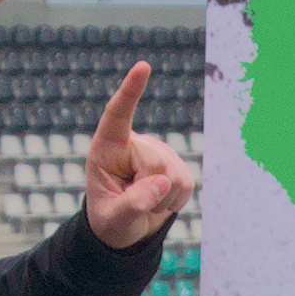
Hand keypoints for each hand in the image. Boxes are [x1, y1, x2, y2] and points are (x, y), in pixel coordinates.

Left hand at [81, 62, 196, 246]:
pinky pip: (187, 184)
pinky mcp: (177, 165)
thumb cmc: (110, 220)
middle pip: (156, 163)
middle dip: (150, 190)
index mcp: (107, 147)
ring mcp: (158, 152)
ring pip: (175, 176)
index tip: (143, 67)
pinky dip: (175, 201)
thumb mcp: (113, 218)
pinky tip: (159, 200)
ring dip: (162, 199)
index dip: (131, 91)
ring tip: (145, 202)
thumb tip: (162, 183)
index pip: (118, 115)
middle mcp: (134, 143)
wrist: (125, 228)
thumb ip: (132, 204)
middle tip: (133, 203)